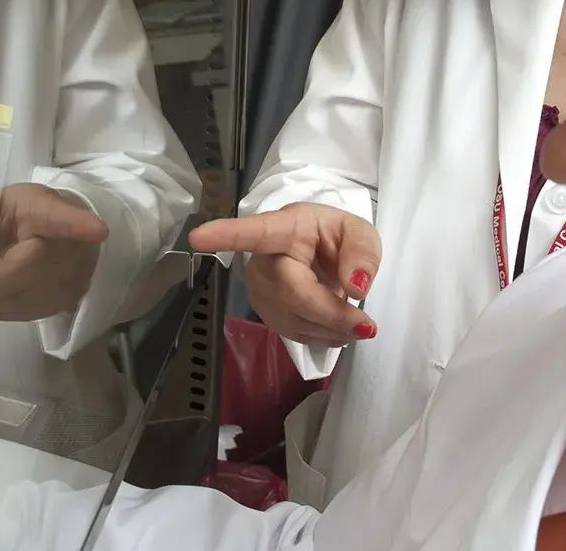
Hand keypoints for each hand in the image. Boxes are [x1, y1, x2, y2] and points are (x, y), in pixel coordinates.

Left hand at [0, 183, 108, 320]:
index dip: (81, 225)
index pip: (67, 218)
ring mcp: (77, 276)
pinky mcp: (72, 299)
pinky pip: (32, 312)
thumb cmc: (26, 215)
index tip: (99, 230)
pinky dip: (6, 309)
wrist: (63, 234)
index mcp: (52, 213)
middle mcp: (73, 246)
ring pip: (29, 298)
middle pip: (31, 270)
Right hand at [189, 202, 381, 346]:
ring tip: (357, 324)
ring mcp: (259, 289)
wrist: (323, 255)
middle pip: (292, 293)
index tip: (198, 237)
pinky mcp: (265, 312)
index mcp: (284, 228)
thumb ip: (362, 254)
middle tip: (367, 326)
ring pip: (294, 319)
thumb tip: (354, 286)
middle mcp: (264, 259)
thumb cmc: (335, 238)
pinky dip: (323, 337)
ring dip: (332, 330)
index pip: (254, 232)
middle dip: (332, 314)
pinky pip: (293, 333)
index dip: (226, 236)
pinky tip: (336, 328)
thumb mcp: (359, 234)